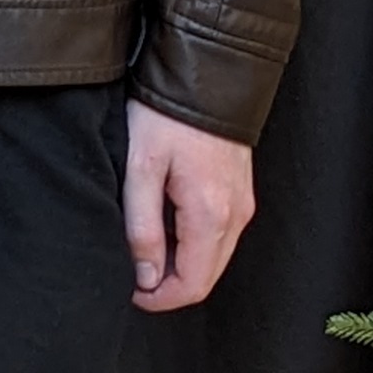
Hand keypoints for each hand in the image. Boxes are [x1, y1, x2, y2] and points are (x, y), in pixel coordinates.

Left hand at [124, 100, 255, 311]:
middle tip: (132, 270)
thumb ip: (143, 227)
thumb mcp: (140, 169)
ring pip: (213, 257)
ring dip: (179, 262)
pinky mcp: (240, 191)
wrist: (204, 72)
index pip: (192, 286)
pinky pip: (219, 233)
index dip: (159, 299)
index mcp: (211, 216)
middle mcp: (236, 216)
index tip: (129, 290)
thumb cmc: (166, 115)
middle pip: (206, 277)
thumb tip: (145, 277)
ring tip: (143, 242)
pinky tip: (164, 220)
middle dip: (169, 285)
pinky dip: (192, 241)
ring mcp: (243, 203)